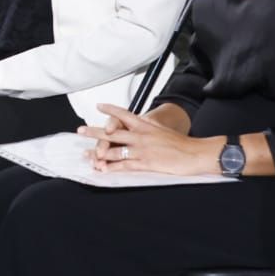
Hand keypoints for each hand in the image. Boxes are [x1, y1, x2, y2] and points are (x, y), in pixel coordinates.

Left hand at [79, 104, 215, 174]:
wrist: (194, 153)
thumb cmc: (181, 143)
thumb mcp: (163, 129)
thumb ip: (149, 127)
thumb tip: (139, 124)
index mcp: (146, 125)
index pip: (124, 114)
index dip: (110, 110)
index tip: (99, 106)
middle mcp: (141, 135)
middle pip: (112, 132)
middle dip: (94, 131)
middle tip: (80, 130)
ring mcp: (142, 149)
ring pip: (114, 150)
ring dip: (98, 153)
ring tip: (86, 154)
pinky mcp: (145, 163)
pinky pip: (124, 165)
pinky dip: (111, 167)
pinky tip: (102, 169)